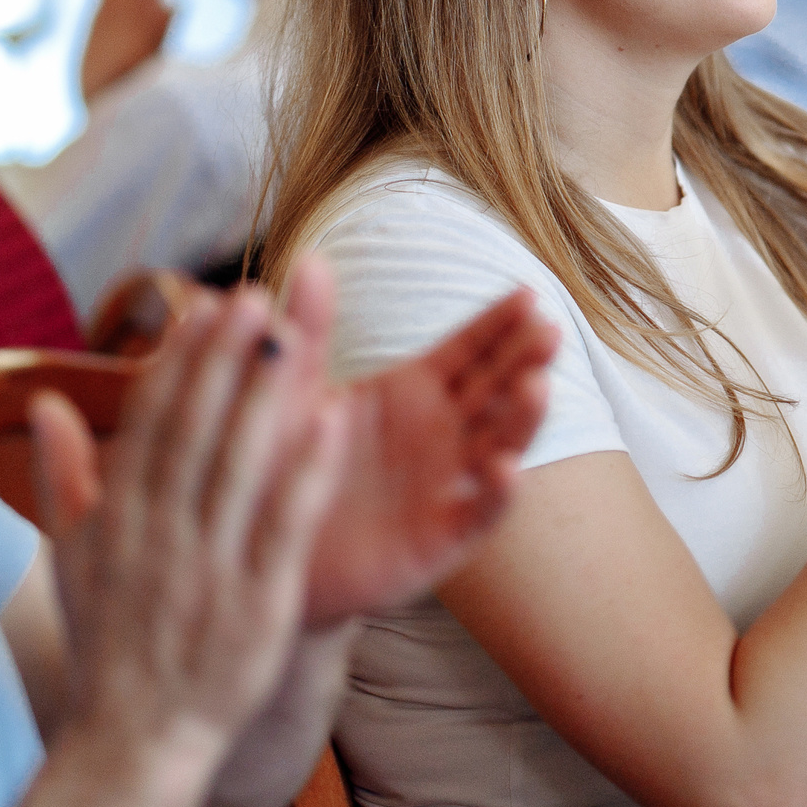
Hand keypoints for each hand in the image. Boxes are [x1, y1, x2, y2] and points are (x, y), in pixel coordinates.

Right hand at [30, 288, 347, 776]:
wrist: (132, 745)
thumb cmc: (110, 649)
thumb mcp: (72, 564)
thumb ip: (62, 480)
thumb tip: (45, 404)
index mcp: (118, 522)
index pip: (150, 425)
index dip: (179, 363)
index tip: (204, 306)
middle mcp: (158, 537)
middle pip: (192, 432)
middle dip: (220, 361)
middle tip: (252, 297)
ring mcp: (207, 569)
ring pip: (237, 466)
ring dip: (262, 396)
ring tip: (290, 334)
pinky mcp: (256, 603)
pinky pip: (285, 525)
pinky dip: (306, 471)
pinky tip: (333, 418)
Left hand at [292, 259, 556, 625]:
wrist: (258, 547)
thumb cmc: (278, 462)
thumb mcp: (289, 391)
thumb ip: (307, 331)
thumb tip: (310, 259)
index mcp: (413, 391)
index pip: (471, 350)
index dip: (501, 324)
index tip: (530, 294)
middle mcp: (441, 434)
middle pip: (498, 389)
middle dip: (527, 359)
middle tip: (549, 332)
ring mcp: (446, 484)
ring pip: (500, 444)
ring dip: (524, 417)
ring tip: (538, 386)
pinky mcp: (439, 539)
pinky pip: (477, 515)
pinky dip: (498, 494)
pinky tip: (507, 468)